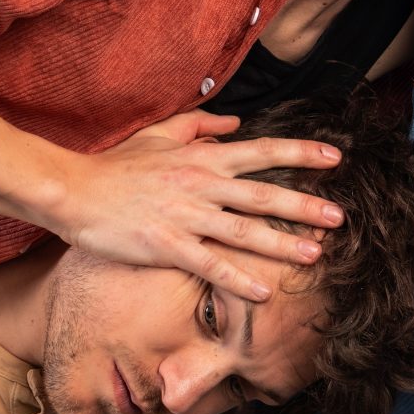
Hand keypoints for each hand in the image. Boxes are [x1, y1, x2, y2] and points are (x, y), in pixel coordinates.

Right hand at [44, 110, 346, 301]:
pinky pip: (209, 265)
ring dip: (282, 243)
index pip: (263, 151)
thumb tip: (236, 122)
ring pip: (243, 231)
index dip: (301, 153)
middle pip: (263, 194)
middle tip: (340, 216)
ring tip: (315, 254)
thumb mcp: (161, 134)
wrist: (73, 190)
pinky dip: (237, 279)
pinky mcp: (166, 245)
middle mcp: (201, 184)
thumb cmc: (116, 164)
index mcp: (203, 158)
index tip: (335, 157)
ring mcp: (185, 216)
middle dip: (304, 205)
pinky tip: (262, 291)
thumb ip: (201, 125)